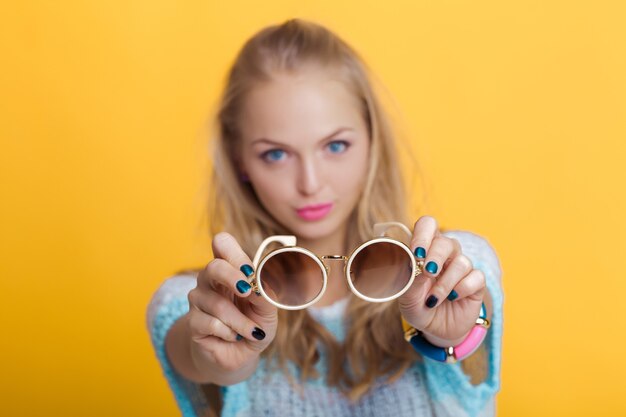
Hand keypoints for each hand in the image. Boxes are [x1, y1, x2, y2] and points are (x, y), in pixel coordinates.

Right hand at [186, 232, 277, 372]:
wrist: (242, 352)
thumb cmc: (255, 322)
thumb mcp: (268, 308)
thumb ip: (265, 294)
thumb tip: (257, 286)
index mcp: (230, 268)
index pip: (222, 244)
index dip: (234, 253)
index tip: (249, 270)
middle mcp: (210, 279)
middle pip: (213, 266)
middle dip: (232, 277)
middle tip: (247, 291)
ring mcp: (198, 300)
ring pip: (218, 304)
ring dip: (241, 321)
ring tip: (252, 331)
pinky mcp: (193, 322)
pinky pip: (212, 324)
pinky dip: (230, 333)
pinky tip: (234, 336)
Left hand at [397, 216, 485, 345]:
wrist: (435, 330)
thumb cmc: (417, 306)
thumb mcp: (406, 296)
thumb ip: (410, 279)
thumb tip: (417, 265)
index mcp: (424, 249)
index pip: (427, 225)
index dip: (423, 234)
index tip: (416, 252)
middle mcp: (444, 254)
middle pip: (446, 241)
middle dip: (436, 256)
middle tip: (428, 272)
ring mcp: (461, 267)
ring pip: (461, 262)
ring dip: (446, 283)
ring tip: (433, 300)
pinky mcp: (476, 282)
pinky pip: (476, 277)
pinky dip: (462, 289)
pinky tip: (452, 299)